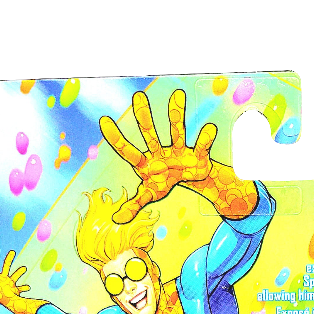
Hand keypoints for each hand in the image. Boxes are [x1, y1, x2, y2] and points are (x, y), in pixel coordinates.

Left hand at [0, 248, 30, 310]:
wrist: (7, 304)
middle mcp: (4, 279)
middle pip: (6, 266)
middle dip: (9, 258)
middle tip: (12, 251)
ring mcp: (10, 283)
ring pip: (15, 275)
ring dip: (19, 271)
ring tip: (24, 268)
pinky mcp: (16, 289)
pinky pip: (20, 287)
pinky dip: (24, 287)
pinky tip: (28, 287)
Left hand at [99, 89, 217, 223]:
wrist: (189, 179)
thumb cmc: (163, 182)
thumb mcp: (149, 194)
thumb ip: (134, 205)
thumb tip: (117, 218)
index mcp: (145, 163)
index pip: (127, 150)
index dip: (116, 138)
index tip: (104, 120)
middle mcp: (159, 152)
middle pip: (149, 133)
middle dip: (144, 116)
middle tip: (138, 96)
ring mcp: (177, 150)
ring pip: (176, 130)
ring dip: (176, 113)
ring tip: (178, 95)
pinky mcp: (195, 154)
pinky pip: (200, 145)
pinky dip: (204, 139)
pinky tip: (209, 129)